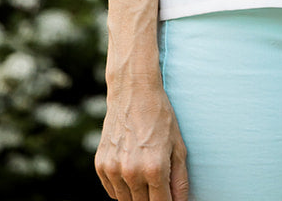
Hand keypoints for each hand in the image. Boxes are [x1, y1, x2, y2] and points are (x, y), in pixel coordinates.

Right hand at [96, 81, 188, 200]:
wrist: (133, 91)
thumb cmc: (160, 117)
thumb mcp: (178, 146)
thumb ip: (180, 180)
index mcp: (154, 168)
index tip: (169, 200)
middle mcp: (132, 172)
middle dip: (153, 200)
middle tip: (158, 187)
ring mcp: (113, 169)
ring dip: (137, 197)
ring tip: (145, 178)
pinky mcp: (101, 165)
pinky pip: (112, 192)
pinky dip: (122, 190)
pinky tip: (131, 175)